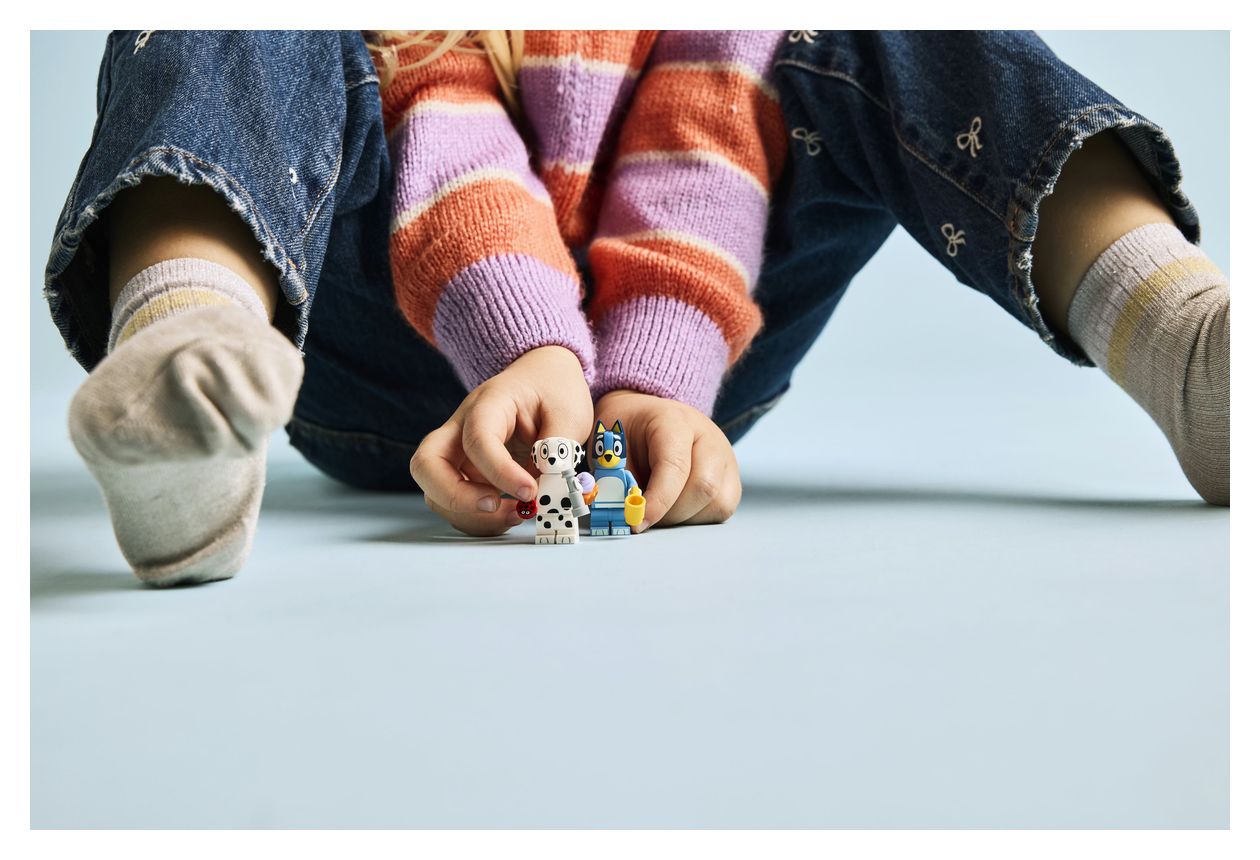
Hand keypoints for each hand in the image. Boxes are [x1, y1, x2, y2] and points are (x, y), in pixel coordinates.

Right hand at [411, 346, 592, 535]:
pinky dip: (478, 519)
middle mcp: (460, 427)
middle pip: (426, 464)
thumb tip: (549, 490)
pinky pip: (456, 503)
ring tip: (516, 514)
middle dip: (455, 496)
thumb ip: (559, 452)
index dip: (499, 472)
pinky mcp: (465, 474)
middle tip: (496, 506)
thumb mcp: (569, 413)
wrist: (543, 379)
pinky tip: (510, 514)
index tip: (529, 491)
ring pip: (435, 491)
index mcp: (488, 403)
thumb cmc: (552, 391)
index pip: (477, 439)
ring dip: (470, 514)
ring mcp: (458, 453)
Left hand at [593, 389, 740, 532]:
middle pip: (704, 486)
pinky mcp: (731, 479)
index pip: (675, 465)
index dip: (658, 500)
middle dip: (670, 513)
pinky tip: (675, 509)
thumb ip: (617, 481)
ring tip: (658, 509)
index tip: (637, 522)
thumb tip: (626, 515)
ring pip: (717, 503)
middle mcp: (709, 437)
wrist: (646, 418)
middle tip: (644, 515)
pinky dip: (695, 518)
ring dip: (683, 518)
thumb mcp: (610, 448)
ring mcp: (725, 458)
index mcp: (674, 421)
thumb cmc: (627, 434)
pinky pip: (721, 509)